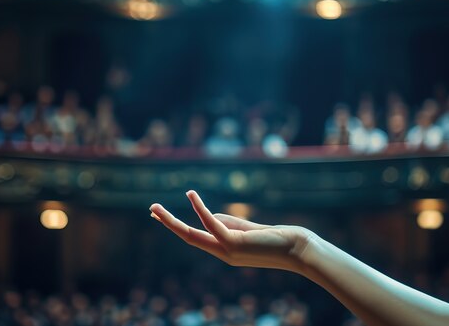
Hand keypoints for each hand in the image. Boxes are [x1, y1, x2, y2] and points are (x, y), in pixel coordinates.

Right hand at [149, 190, 316, 272]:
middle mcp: (222, 253)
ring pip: (191, 235)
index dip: (177, 226)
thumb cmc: (278, 238)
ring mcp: (226, 250)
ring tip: (155, 208)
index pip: (196, 238)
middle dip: (167, 224)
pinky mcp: (234, 243)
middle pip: (187, 237)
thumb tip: (210, 215)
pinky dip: (199, 209)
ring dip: (171, 221)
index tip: (162, 216)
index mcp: (225, 250)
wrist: (298, 250)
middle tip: (150, 210)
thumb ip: (229, 222)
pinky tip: (190, 194)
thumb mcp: (249, 228)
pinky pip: (211, 224)